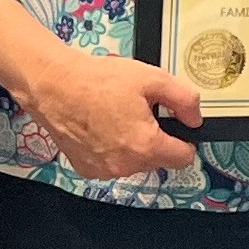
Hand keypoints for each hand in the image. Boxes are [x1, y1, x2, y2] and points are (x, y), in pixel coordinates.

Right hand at [9, 41, 201, 181]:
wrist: (53, 85)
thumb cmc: (98, 80)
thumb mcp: (152, 78)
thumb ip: (184, 99)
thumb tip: (195, 118)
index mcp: (145, 146)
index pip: (183, 158)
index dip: (184, 140)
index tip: (176, 126)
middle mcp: (125, 165)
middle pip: (158, 160)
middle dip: (156, 139)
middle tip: (141, 112)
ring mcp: (103, 170)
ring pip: (134, 163)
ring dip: (134, 146)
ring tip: (118, 116)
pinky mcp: (86, 169)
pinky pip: (112, 164)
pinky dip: (112, 150)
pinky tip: (102, 127)